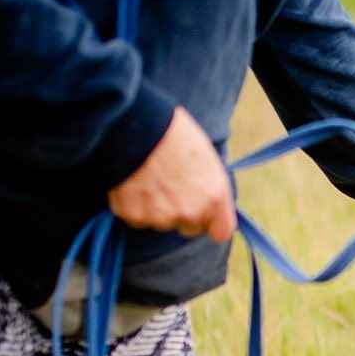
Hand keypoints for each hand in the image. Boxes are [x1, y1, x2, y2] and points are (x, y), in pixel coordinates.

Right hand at [107, 107, 235, 242]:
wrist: (135, 124)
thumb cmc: (172, 132)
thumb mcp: (206, 158)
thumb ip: (210, 186)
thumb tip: (209, 198)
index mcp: (214, 196)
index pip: (222, 231)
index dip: (212, 223)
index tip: (205, 216)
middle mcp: (191, 211)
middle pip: (190, 228)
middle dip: (182, 214)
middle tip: (170, 188)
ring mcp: (162, 217)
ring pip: (162, 222)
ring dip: (156, 209)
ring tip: (149, 178)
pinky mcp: (135, 216)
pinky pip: (136, 218)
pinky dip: (133, 205)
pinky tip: (132, 182)